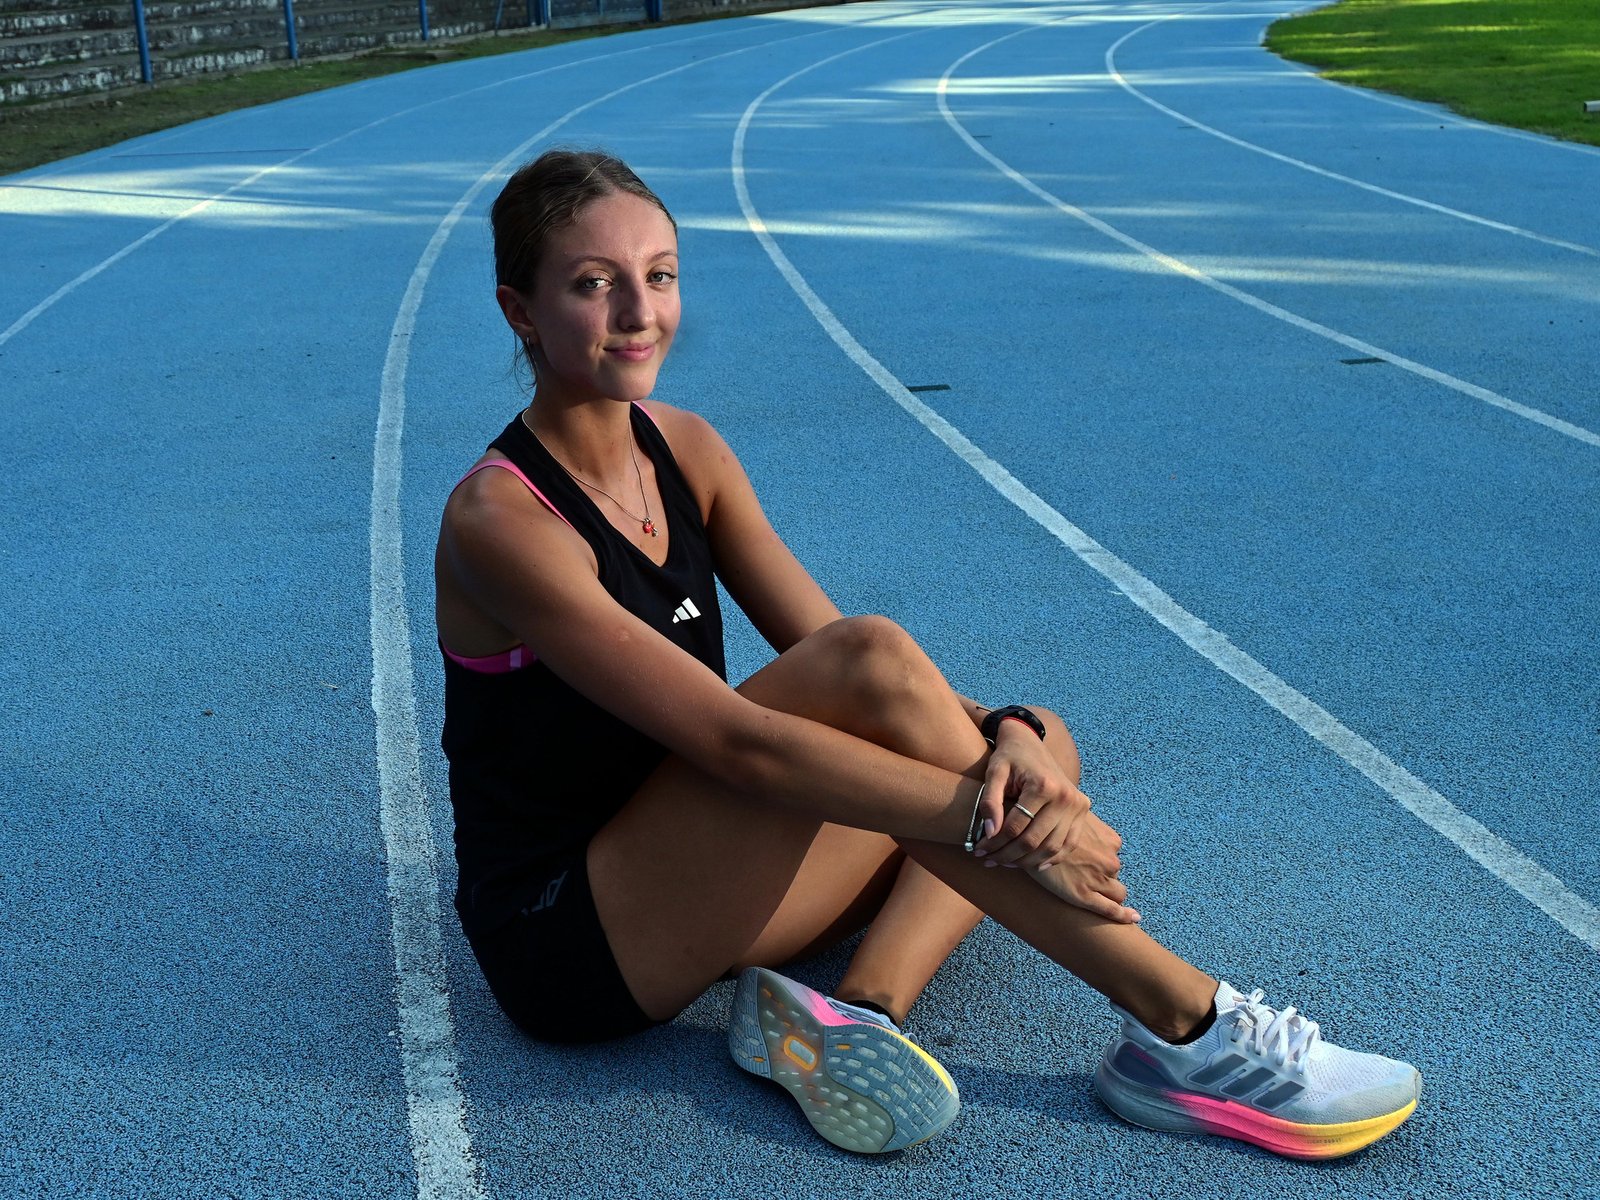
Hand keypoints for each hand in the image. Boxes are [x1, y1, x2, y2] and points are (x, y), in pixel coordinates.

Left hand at [973, 724, 1091, 869]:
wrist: (1030, 742)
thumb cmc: (1009, 757)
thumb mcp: (994, 773)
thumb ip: (990, 802)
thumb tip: (990, 833)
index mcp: (1043, 785)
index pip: (1015, 827)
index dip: (994, 843)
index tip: (978, 850)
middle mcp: (1065, 797)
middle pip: (1034, 841)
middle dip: (1007, 855)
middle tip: (988, 860)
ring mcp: (1078, 805)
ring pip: (1052, 848)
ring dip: (1027, 861)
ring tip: (1005, 863)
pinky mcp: (1083, 811)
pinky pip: (1068, 844)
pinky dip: (1051, 858)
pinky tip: (1032, 864)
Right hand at [1027, 812, 1139, 923]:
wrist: (1025, 838)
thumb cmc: (1046, 827)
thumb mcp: (1073, 818)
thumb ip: (1086, 828)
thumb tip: (1084, 831)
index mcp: (1109, 840)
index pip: (1114, 856)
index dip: (1102, 862)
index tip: (1091, 865)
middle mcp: (1109, 859)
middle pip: (1115, 875)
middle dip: (1104, 878)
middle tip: (1082, 876)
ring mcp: (1099, 878)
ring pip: (1117, 893)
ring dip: (1105, 892)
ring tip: (1083, 890)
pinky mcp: (1084, 896)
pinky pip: (1111, 909)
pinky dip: (1123, 915)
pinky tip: (1133, 918)